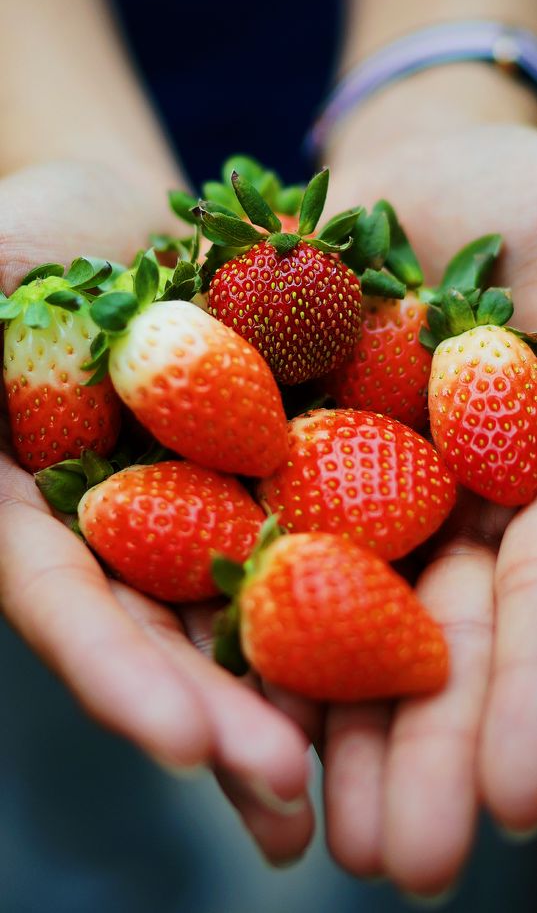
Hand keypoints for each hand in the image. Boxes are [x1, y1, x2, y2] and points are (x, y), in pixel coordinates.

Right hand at [0, 160, 313, 863]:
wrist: (121, 216)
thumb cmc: (26, 241)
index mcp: (29, 510)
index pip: (61, 599)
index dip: (113, 669)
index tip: (176, 737)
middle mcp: (115, 530)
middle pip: (160, 634)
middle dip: (221, 711)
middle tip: (283, 791)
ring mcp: (196, 504)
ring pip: (242, 606)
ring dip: (294, 688)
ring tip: (345, 776)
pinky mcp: (270, 466)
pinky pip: (320, 519)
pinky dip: (356, 582)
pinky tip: (405, 642)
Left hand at [321, 101, 536, 894]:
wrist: (416, 162)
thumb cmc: (525, 204)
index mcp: (528, 490)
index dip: (530, 701)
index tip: (518, 804)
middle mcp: (452, 514)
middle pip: (441, 642)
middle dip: (425, 751)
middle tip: (406, 862)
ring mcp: (364, 494)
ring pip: (346, 621)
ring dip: (336, 728)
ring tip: (323, 834)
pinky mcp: (277, 462)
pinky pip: (253, 545)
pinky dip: (245, 626)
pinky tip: (231, 713)